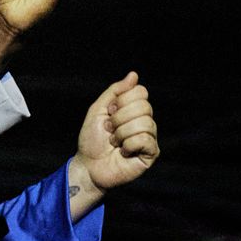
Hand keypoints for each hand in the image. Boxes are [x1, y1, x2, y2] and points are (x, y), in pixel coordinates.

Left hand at [69, 71, 158, 215]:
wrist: (88, 165)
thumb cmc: (92, 139)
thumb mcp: (98, 110)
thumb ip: (115, 91)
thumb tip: (134, 75)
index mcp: (134, 109)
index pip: (140, 91)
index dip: (121, 101)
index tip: (109, 113)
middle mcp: (145, 121)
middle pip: (144, 106)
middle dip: (119, 118)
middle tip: (110, 130)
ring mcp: (150, 137)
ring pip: (145, 123)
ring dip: (122, 133)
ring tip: (115, 143)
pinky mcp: (152, 153)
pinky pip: (145, 139)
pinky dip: (128, 145)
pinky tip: (123, 152)